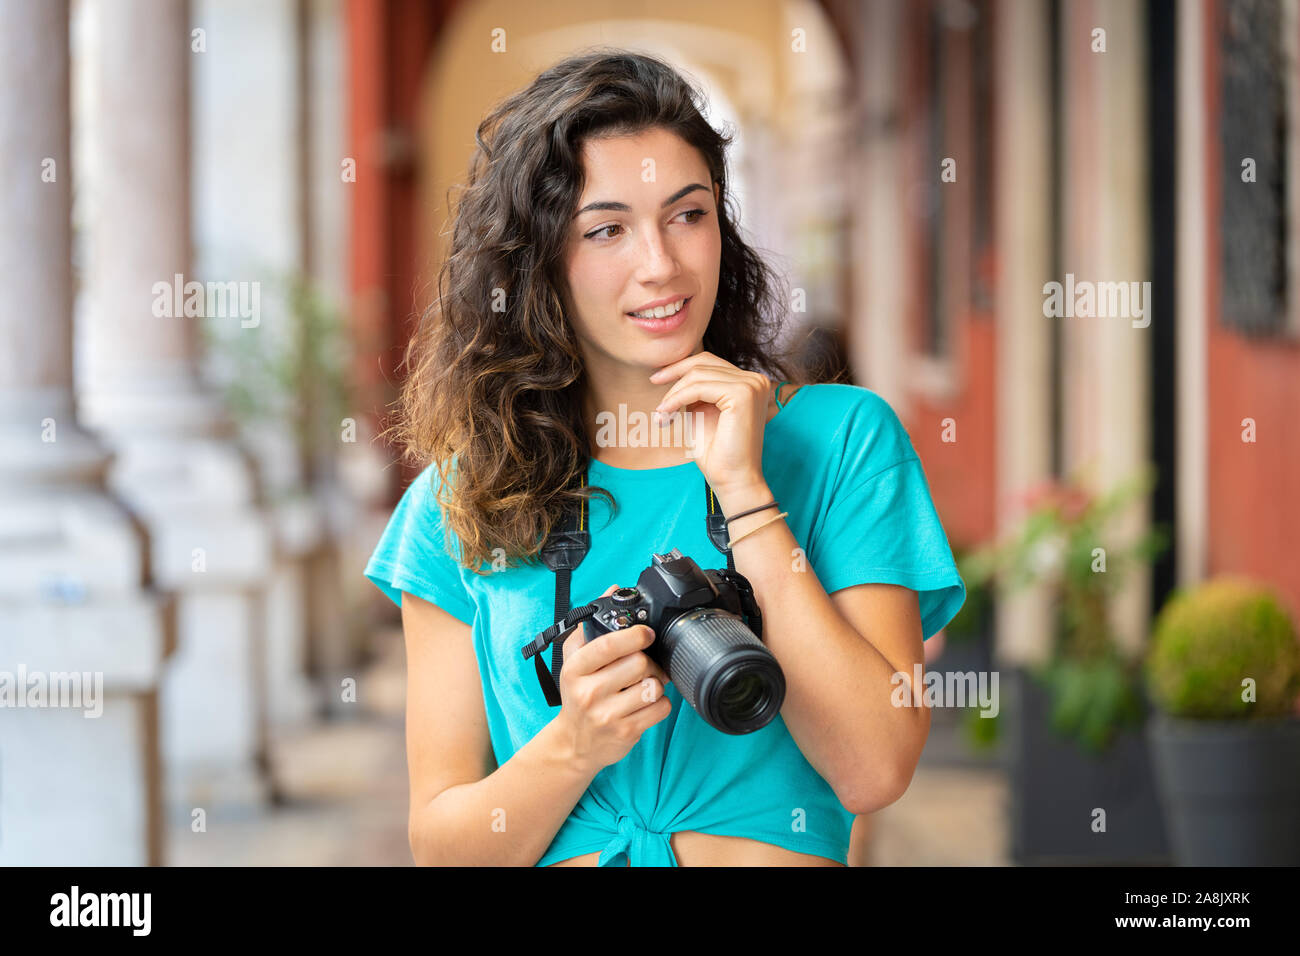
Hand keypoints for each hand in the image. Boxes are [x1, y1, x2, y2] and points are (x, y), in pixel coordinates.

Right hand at [553, 584, 672, 774]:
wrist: (574, 743)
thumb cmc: (577, 695)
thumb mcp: (573, 660)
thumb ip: (591, 625)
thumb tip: (612, 589)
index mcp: (575, 669)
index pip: (609, 645)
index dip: (635, 635)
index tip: (646, 633)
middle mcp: (589, 692)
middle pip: (639, 663)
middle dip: (648, 662)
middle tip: (645, 666)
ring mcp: (607, 715)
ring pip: (653, 686)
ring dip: (655, 683)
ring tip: (643, 685)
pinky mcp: (625, 732)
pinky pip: (660, 708)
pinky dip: (660, 703)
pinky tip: (646, 704)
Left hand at [649, 351, 769, 496]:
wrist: (732, 480)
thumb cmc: (716, 452)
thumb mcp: (702, 411)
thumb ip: (696, 390)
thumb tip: (676, 371)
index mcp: (749, 382)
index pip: (711, 362)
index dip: (681, 367)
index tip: (658, 378)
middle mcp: (755, 380)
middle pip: (704, 362)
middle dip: (674, 372)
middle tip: (652, 382)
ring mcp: (751, 385)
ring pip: (698, 375)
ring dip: (673, 393)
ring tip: (661, 413)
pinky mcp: (743, 394)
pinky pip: (698, 388)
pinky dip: (677, 398)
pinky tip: (666, 412)